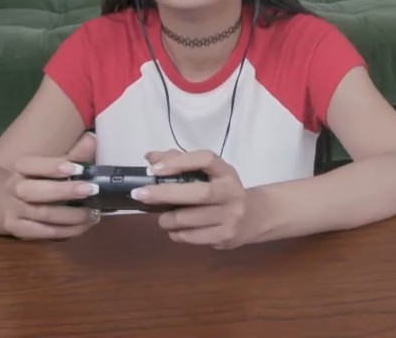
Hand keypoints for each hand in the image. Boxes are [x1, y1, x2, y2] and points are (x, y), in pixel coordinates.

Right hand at [1, 131, 101, 239]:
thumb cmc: (29, 179)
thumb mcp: (45, 164)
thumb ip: (71, 154)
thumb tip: (93, 139)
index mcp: (20, 167)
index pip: (33, 165)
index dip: (54, 167)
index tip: (78, 169)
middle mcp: (13, 188)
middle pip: (36, 191)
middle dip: (65, 191)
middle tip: (92, 190)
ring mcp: (14, 211)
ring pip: (42, 215)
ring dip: (72, 216)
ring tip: (95, 213)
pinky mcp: (18, 230)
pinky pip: (44, 233)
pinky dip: (66, 231)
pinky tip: (84, 226)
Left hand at [135, 149, 250, 249]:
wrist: (255, 217)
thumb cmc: (224, 192)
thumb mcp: (210, 174)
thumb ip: (181, 163)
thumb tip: (151, 157)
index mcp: (227, 172)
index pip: (206, 160)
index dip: (179, 162)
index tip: (154, 168)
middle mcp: (232, 193)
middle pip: (198, 193)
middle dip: (164, 193)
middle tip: (140, 195)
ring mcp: (230, 217)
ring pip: (190, 219)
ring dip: (167, 219)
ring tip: (162, 219)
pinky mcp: (225, 237)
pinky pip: (192, 237)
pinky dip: (177, 234)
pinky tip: (175, 231)